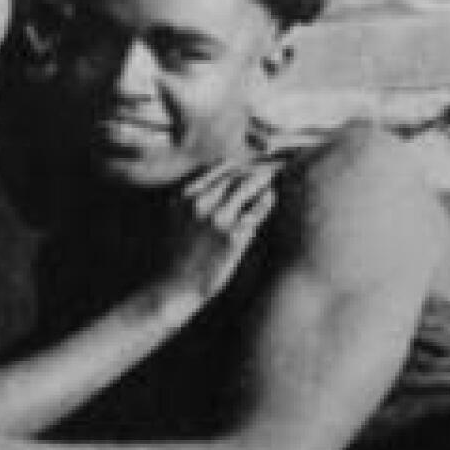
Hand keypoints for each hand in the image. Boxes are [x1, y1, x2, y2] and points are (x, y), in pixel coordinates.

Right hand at [157, 156, 279, 313]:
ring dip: (263, 178)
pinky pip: (257, 209)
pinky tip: (270, 196)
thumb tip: (222, 185)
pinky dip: (266, 200)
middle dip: (255, 167)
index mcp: (186, 197)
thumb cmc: (177, 258)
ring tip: (274, 173)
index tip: (251, 162)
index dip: (239, 163)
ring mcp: (218, 218)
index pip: (219, 169)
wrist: (174, 288)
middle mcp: (201, 203)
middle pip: (236, 174)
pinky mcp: (234, 235)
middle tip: (271, 164)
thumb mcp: (178, 221)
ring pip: (248, 185)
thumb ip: (195, 201)